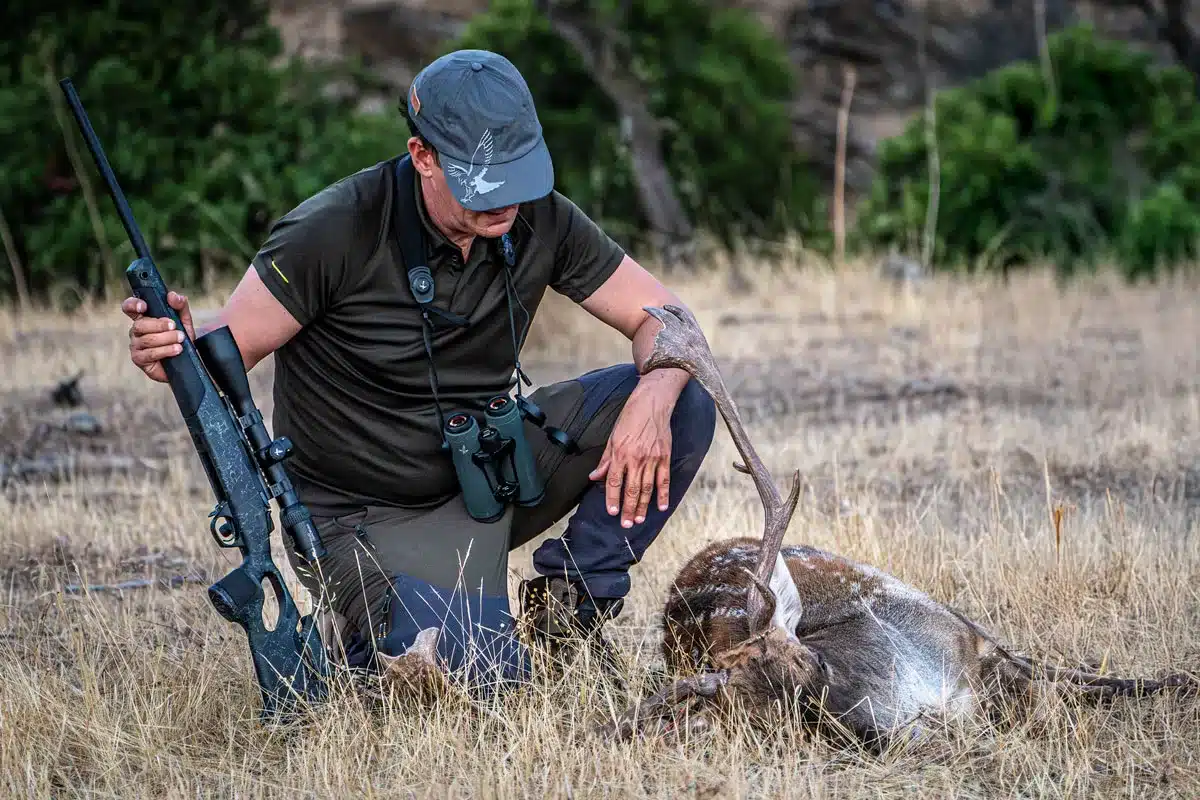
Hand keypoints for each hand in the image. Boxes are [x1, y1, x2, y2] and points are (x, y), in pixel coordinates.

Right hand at [121, 291, 194, 382]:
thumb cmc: (180, 339)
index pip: (130, 307)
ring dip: (167, 338)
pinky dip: (166, 350)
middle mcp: (136, 330)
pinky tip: (177, 350)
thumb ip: (180, 306)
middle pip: (140, 324)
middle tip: (175, 326)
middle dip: (159, 324)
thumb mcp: (184, 321)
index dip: (133, 305)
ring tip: (181, 339)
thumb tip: (172, 295)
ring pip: (147, 339)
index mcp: (143, 317)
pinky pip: (150, 353)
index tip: (144, 307)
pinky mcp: (139, 359)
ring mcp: (136, 345)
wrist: (186, 362)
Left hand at [589, 382, 675, 528]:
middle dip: (628, 509)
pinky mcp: (665, 457)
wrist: (652, 403)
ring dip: (643, 506)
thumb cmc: (631, 417)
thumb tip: (594, 476)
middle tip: (626, 524)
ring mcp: (652, 459)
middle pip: (631, 490)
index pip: (614, 482)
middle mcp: (636, 459)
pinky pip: (664, 480)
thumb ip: (605, 459)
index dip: (612, 499)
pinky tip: (661, 506)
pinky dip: (663, 494)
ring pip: (647, 488)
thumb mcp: (613, 436)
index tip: (611, 512)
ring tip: (639, 519)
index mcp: (620, 454)